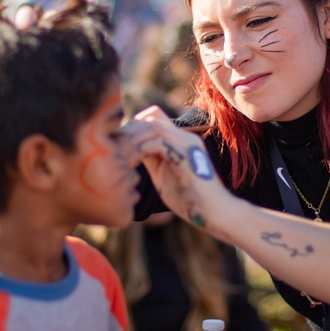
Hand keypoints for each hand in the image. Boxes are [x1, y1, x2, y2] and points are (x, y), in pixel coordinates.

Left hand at [128, 106, 229, 231]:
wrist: (215, 213)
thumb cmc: (189, 199)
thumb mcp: (163, 175)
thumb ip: (151, 159)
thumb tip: (130, 150)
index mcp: (180, 140)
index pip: (154, 116)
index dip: (134, 126)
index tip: (119, 146)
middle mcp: (185, 136)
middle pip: (151, 117)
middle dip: (129, 132)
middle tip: (114, 150)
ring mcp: (187, 144)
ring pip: (153, 126)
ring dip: (133, 141)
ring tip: (121, 158)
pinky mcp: (187, 156)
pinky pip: (159, 143)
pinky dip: (141, 150)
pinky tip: (132, 164)